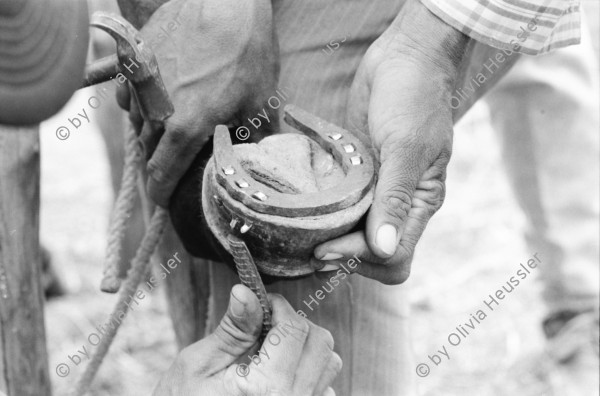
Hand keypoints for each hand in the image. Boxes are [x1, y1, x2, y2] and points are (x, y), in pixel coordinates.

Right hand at [118, 0, 278, 206]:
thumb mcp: (260, 104)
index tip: (166, 202)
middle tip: (179, 166)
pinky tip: (159, 103)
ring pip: (138, 125)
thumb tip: (253, 168)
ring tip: (174, 132)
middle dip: (162, 164)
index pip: (160, 176)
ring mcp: (141, 83)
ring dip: (152, 136)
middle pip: (149, 153)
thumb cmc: (247, 52)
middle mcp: (156, 109)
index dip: (162, 195)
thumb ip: (251, 143)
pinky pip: (129, 96)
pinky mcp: (134, 61)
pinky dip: (140, 106)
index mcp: (185, 128)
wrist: (226, 1)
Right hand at [153, 285, 341, 395]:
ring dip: (307, 347)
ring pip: (329, 363)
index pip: (294, 329)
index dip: (280, 306)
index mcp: (267, 388)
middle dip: (296, 324)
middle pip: (319, 342)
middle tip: (268, 325)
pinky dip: (310, 373)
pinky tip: (282, 374)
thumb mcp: (198, 365)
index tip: (264, 303)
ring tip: (274, 350)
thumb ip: (232, 329)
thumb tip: (246, 291)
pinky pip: (325, 388)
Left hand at [314, 0, 468, 283]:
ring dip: (330, 237)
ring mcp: (377, 190)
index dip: (359, 259)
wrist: (405, 57)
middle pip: (373, 254)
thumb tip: (385, 249)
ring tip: (299, 234)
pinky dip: (325, 213)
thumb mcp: (406, 148)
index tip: (325, 246)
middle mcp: (400, 204)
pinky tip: (303, 210)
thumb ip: (396, 199)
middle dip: (343, 255)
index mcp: (421, 203)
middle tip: (306, 246)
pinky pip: (342, 205)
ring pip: (355, 232)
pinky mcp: (359, 174)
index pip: (393, 256)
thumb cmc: (413, 97)